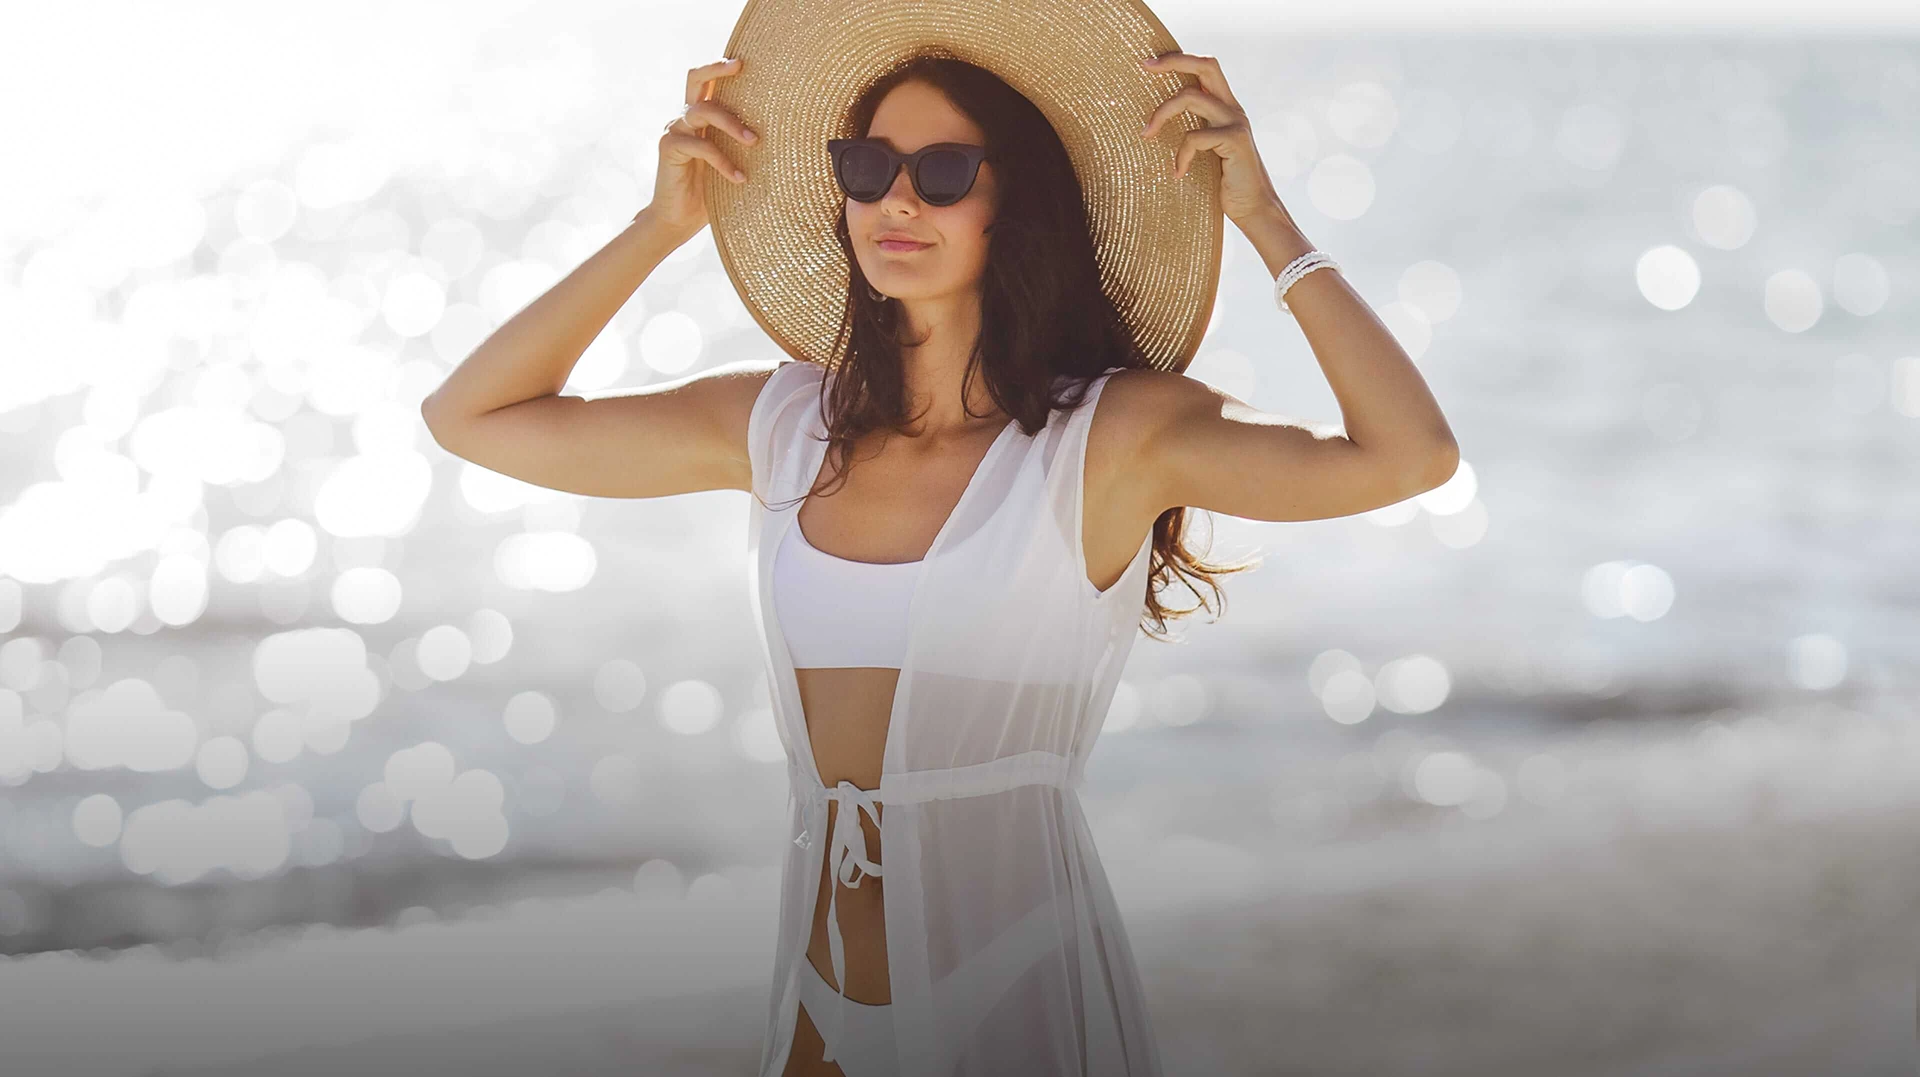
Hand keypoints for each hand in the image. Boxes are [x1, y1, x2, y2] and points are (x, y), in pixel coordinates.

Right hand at [644, 57, 758, 245]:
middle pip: (695, 78)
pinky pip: (701, 146)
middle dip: (717, 68)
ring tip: (754, 141)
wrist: (678, 220)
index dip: (721, 67)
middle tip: (740, 66)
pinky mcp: (669, 147)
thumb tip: (786, 137)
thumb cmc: (710, 192)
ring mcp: (675, 130)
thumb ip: (743, 146)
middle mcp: (684, 118)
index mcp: (699, 117)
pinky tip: (740, 178)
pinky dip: (723, 162)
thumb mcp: (732, 163)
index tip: (745, 61)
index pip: (707, 82)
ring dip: (732, 124)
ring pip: (703, 111)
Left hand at [1139, 52, 1289, 230]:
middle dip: (1173, 61)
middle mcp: (1233, 109)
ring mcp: (1236, 123)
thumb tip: (1154, 124)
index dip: (1178, 60)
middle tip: (1145, 67)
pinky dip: (1180, 155)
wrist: (1254, 210)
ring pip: (1191, 98)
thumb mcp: (1205, 152)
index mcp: (1226, 107)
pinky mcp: (1235, 141)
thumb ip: (1193, 131)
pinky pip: (1194, 137)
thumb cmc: (1224, 185)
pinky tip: (1177, 173)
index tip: (1148, 63)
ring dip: (1162, 113)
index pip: (1205, 69)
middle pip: (1205, 66)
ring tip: (1146, 134)